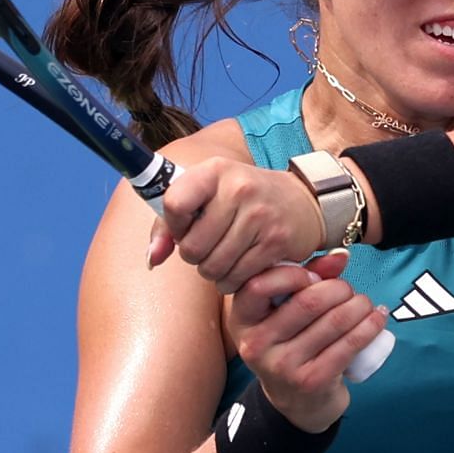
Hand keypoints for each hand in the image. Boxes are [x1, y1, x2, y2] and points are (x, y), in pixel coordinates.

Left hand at [148, 157, 324, 291]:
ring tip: (223, 259)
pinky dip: (232, 281)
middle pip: (192, 247)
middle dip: (195, 256)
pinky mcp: (275, 242)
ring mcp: (259, 216)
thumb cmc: (244, 200)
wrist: (302, 201)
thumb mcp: (208, 195)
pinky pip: (237, 277)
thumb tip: (152, 258)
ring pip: (213, 267)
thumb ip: (169, 224)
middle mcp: (238, 189)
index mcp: (215, 171)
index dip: (174, 227)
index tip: (187, 227)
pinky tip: (239, 268)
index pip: (174, 204)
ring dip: (213, 272)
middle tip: (209, 248)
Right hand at [227, 251, 387, 432]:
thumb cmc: (291, 343)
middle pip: (308, 301)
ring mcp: (283, 366)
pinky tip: (378, 318)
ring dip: (360, 305)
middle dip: (339, 289)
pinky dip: (370, 326)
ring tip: (365, 304)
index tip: (314, 279)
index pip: (258, 285)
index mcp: (242, 320)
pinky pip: (350, 344)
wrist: (296, 402)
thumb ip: (307, 278)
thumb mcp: (284, 312)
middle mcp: (256, 344)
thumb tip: (340, 257)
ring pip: (334, 321)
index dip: (293, 274)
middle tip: (349, 291)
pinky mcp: (312, 381)